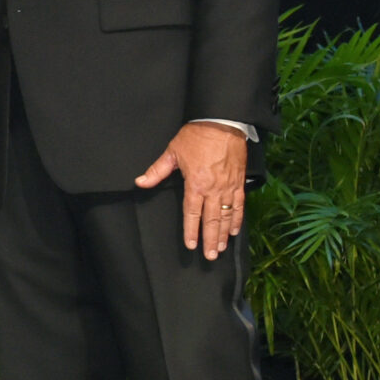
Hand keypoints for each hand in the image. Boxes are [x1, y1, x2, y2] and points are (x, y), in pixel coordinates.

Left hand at [136, 120, 249, 259]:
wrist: (222, 123)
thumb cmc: (196, 137)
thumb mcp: (172, 152)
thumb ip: (157, 171)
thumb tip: (140, 182)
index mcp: (195, 184)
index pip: (192, 213)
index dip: (191, 230)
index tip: (191, 245)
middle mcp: (213, 189)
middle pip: (212, 220)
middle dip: (210, 240)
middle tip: (210, 256)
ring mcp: (228, 186)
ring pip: (226, 215)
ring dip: (224, 233)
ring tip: (221, 248)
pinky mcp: (239, 182)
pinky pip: (239, 204)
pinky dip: (237, 218)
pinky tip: (234, 229)